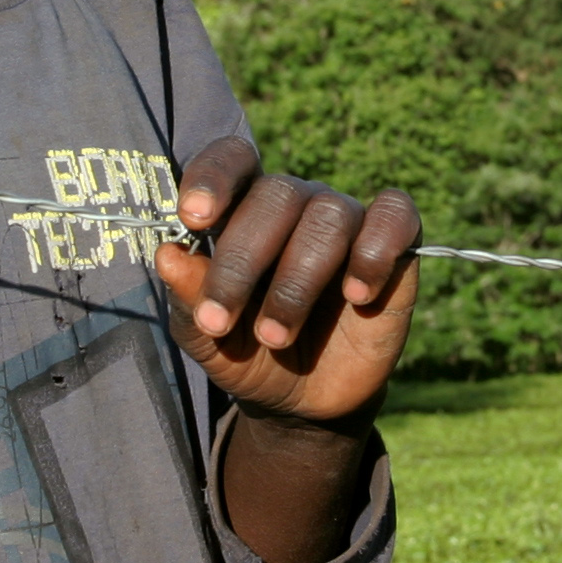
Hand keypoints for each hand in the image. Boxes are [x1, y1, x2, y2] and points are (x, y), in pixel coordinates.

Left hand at [154, 136, 419, 428]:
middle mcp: (296, 204)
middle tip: (219, 321)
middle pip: (277, 195)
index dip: (214, 177)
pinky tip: (357, 294)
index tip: (194, 218)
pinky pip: (395, 217)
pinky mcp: (396, 245)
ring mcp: (346, 221)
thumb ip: (188, 295)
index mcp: (243, 209)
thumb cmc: (246, 354)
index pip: (233, 159)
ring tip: (276, 337)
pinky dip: (375, 251)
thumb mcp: (207, 336)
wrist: (302, 403)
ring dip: (296, 281)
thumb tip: (166, 255)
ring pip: (328, 216)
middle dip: (242, 260)